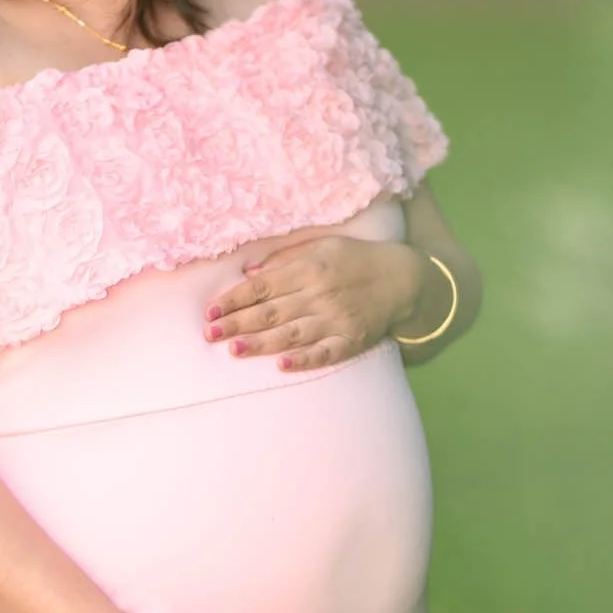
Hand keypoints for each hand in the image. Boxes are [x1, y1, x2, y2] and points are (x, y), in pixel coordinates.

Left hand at [204, 234, 427, 370]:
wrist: (403, 279)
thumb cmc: (355, 260)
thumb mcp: (322, 247)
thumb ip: (284, 258)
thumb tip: (248, 272)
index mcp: (309, 269)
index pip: (263, 286)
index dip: (235, 299)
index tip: (210, 311)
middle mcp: (320, 294)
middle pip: (272, 311)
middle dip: (238, 323)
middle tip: (209, 334)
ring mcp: (336, 319)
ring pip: (292, 334)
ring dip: (262, 342)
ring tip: (233, 349)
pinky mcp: (351, 340)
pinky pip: (325, 353)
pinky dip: (304, 360)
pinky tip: (282, 365)